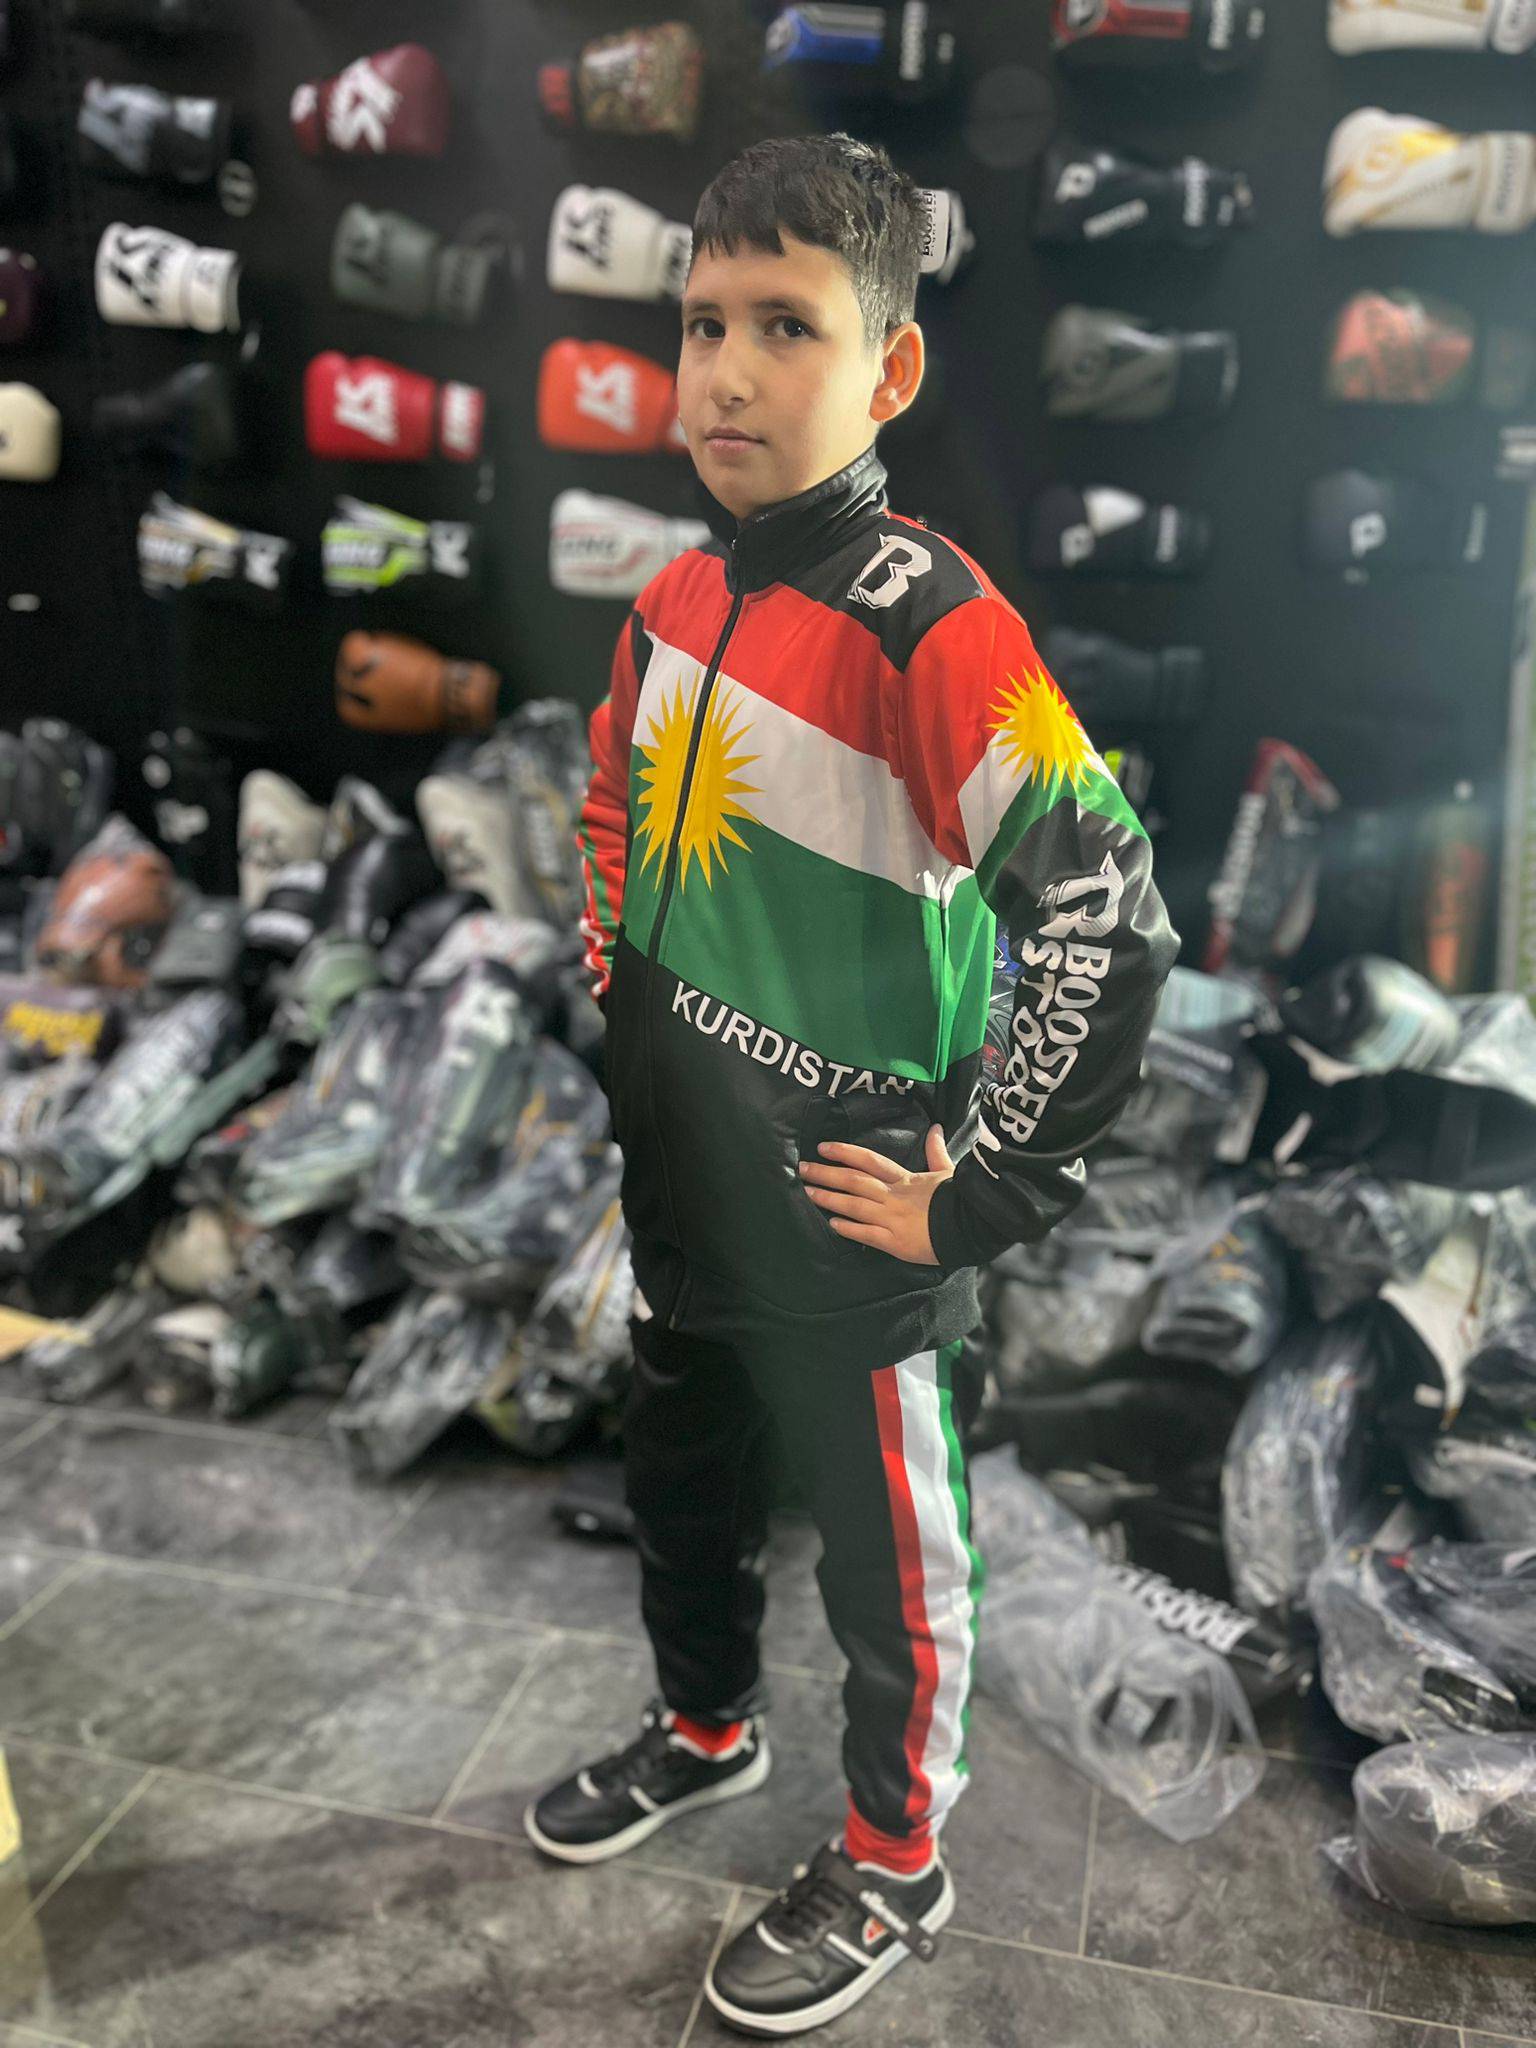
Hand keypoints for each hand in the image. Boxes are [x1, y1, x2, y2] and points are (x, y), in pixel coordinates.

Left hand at [797, 1123, 953, 1266]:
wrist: (973, 1226)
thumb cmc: (960, 1200)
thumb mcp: (948, 1172)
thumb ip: (936, 1152)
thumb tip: (936, 1129)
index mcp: (905, 1179)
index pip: (869, 1160)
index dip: (844, 1151)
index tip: (823, 1147)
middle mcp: (893, 1195)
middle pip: (854, 1180)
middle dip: (826, 1173)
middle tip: (803, 1168)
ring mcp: (892, 1218)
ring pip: (854, 1205)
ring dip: (830, 1198)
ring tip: (809, 1192)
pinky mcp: (894, 1241)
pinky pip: (865, 1234)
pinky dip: (847, 1228)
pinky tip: (832, 1224)